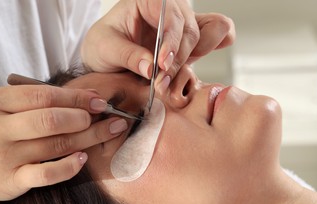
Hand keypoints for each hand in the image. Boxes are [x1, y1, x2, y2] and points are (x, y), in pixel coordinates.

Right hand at [0, 85, 126, 203]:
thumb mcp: (6, 110)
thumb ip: (40, 101)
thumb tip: (90, 97)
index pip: (43, 95)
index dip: (76, 97)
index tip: (99, 101)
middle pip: (50, 119)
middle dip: (83, 117)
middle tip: (104, 117)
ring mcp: (1, 156)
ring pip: (54, 145)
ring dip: (88, 138)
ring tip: (108, 131)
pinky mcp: (10, 180)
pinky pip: (47, 174)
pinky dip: (70, 166)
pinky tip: (83, 158)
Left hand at [81, 0, 234, 88]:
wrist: (105, 58)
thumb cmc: (102, 45)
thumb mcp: (105, 48)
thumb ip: (128, 56)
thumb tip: (150, 68)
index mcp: (148, 1)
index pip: (170, 14)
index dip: (171, 39)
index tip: (162, 63)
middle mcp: (169, 11)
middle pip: (191, 29)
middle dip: (178, 58)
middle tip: (160, 82)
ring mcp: (180, 27)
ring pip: (206, 36)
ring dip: (190, 62)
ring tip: (166, 82)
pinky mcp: (186, 43)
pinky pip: (214, 38)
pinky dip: (210, 51)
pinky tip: (191, 66)